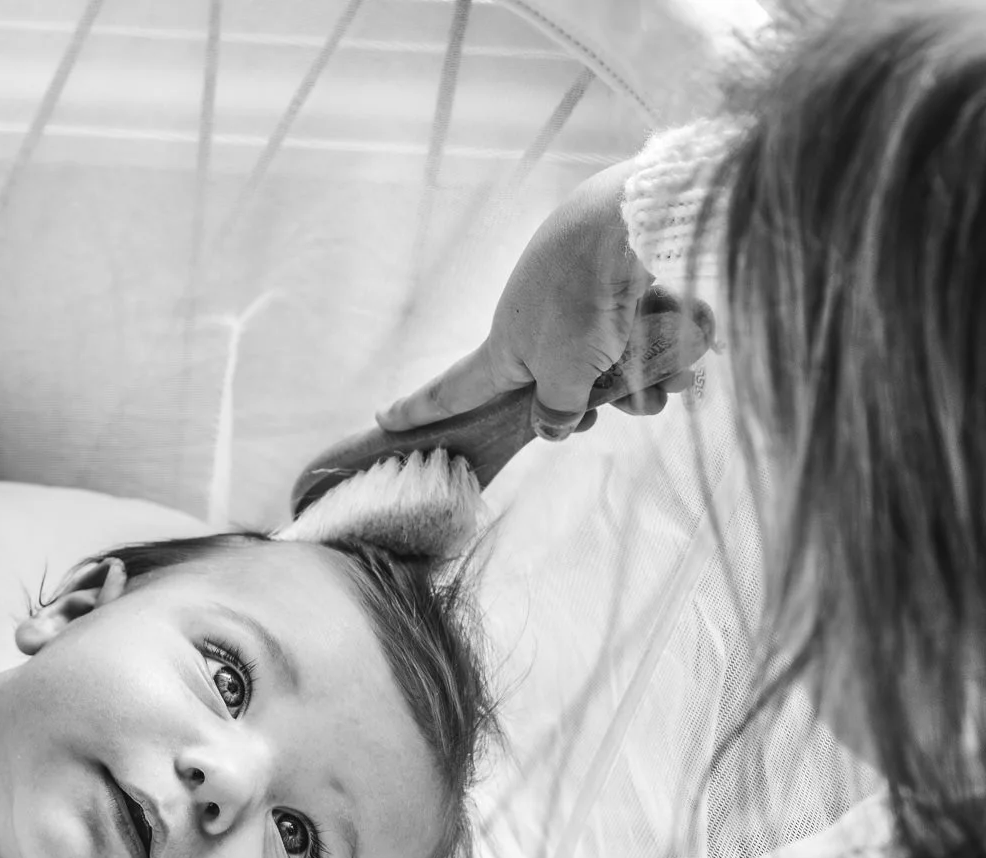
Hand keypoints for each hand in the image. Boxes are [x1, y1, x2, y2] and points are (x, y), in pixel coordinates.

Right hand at [379, 159, 692, 440]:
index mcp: (506, 349)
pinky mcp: (620, 280)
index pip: (453, 389)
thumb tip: (552, 426)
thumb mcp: (564, 375)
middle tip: (630, 399)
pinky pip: (645, 332)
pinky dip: (668, 336)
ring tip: (672, 362)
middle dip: (608, 400)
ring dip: (650, 371)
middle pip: (565, 388)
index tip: (383, 418)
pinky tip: (687, 330)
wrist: (625, 218)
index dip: (419, 408)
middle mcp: (539, 327)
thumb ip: (555, 411)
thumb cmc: (581, 301)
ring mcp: (580, 303)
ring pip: (617, 366)